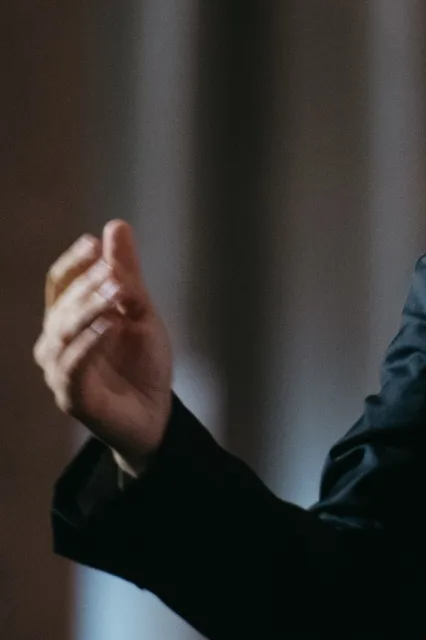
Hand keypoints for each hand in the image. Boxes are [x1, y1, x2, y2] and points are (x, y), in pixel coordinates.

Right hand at [34, 221, 172, 473]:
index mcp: (67, 319)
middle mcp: (55, 343)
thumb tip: (114, 225)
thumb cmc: (143, 362)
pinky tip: (110, 325)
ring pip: (63, 333)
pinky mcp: (71, 396)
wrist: (156, 413)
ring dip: (88, 309)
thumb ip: (125, 273)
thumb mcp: (140, 310)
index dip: (74, 262)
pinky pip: (73, 366)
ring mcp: (59, 371)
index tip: (93, 242)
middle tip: (112, 270)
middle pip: (62, 305)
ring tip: (115, 292)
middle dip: (87, 285)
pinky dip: (89, 342)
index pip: (59, 283)